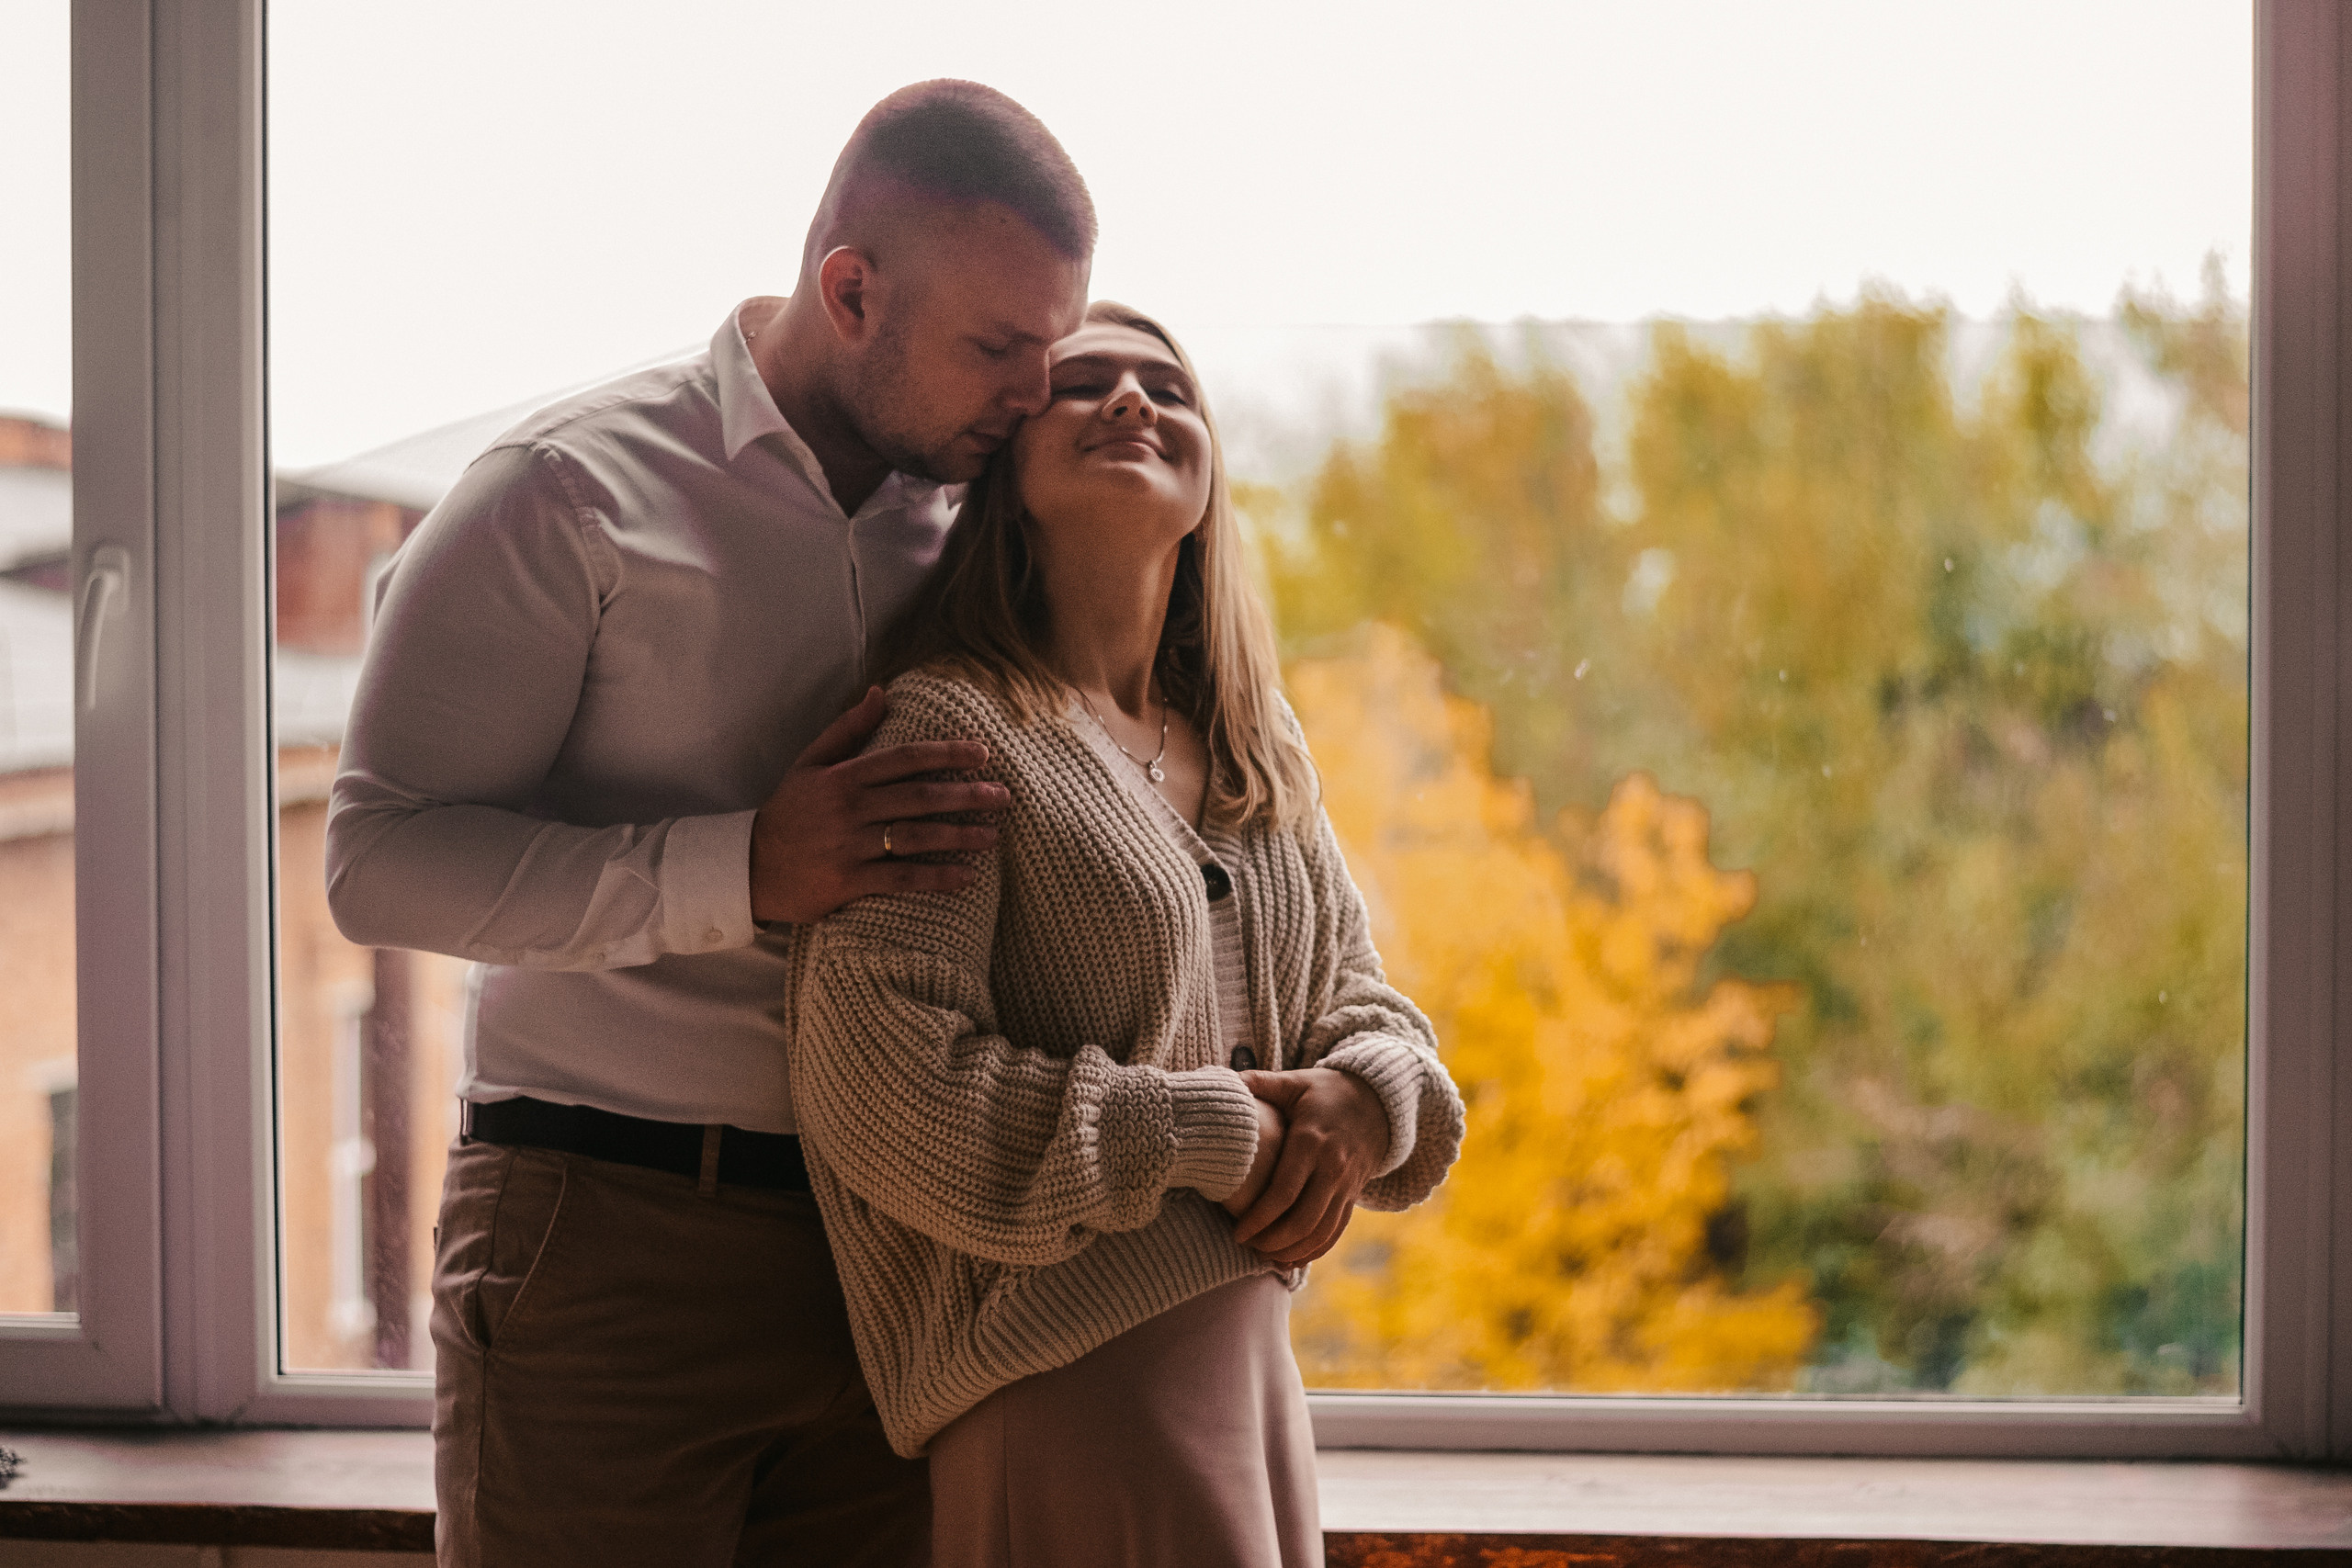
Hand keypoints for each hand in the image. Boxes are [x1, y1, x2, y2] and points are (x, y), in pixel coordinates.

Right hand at [749, 687, 1010, 923]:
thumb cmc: (787, 813)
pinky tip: (966, 878)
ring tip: (993, 835)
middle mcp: (849, 809)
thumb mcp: (809, 764)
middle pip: (919, 797)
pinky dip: (936, 878)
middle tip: (1003, 796)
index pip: (905, 758)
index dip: (947, 754)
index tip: (982, 754)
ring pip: (915, 837)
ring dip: (959, 836)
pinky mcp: (848, 881)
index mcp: (844, 777)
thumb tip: (881, 692)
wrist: (749, 867)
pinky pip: (901, 878)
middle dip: (966, 795)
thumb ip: (847, 729)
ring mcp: (850, 846)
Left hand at [1230, 1068, 1389, 1264]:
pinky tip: (1291, 1260)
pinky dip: (1314, 1251)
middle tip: (1246, 1245)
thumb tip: (1224, 1079)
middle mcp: (1332, 1168)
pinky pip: (1336, 1232)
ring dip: (1292, 1251)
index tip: (1237, 1231)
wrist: (1377, 1102)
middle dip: (1272, 1241)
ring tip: (1264, 1256)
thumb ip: (1260, 1082)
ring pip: (1321, 1232)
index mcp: (1312, 1141)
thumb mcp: (1295, 1082)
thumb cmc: (1326, 1091)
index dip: (1259, 1217)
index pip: (1284, 1192)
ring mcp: (1346, 1185)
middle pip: (1303, 1220)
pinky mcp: (1353, 1196)